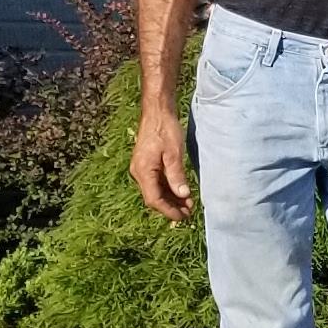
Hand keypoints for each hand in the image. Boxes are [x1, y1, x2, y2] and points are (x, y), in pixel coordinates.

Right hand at [130, 106, 194, 222]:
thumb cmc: (165, 129)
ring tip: (188, 204)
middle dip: (171, 206)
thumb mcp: (174, 153)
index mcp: (143, 171)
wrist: (157, 111)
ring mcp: (142, 168)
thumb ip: (177, 176)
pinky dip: (169, 188)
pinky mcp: (147, 164)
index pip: (154, 199)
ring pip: (156, 190)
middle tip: (189, 212)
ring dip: (171, 198)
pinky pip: (156, 182)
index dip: (168, 210)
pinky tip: (181, 191)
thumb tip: (183, 195)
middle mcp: (139, 172)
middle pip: (154, 197)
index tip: (183, 217)